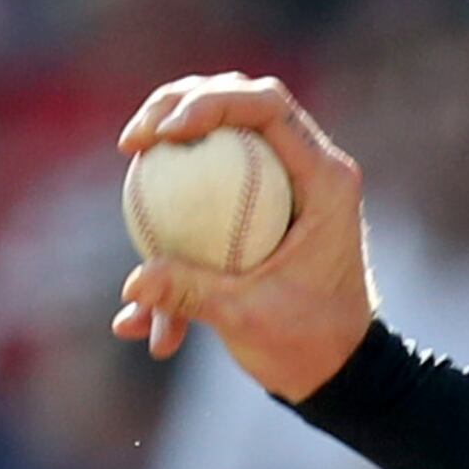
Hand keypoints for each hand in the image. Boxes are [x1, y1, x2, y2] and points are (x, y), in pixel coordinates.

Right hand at [109, 74, 376, 402]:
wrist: (336, 367)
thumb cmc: (308, 342)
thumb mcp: (248, 318)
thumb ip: (192, 294)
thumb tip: (132, 286)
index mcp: (325, 181)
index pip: (268, 106)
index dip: (211, 102)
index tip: (163, 133)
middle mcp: (311, 169)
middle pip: (242, 100)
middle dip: (181, 101)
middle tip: (134, 139)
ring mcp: (288, 182)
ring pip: (226, 129)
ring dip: (174, 129)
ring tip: (132, 150)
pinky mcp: (264, 202)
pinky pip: (214, 172)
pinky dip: (175, 187)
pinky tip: (140, 200)